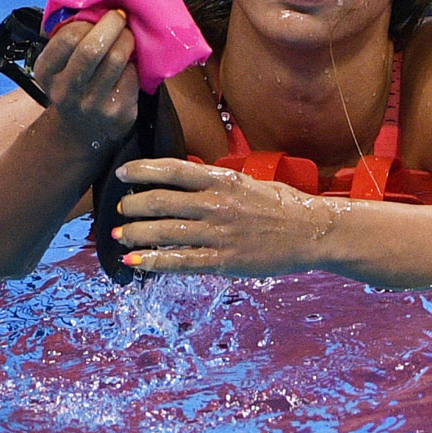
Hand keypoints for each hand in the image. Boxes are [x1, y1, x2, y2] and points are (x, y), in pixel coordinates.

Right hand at [32, 10, 137, 147]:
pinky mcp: (117, 113)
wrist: (82, 129)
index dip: (88, 20)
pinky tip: (129, 64)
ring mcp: (92, 104)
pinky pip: (132, 75)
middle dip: (111, 25)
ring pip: (117, 59)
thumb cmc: (73, 82)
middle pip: (92, 48)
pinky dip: (134, 64)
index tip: (97, 15)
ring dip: (127, 40)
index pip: (67, 37)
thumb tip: (95, 5)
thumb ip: (67, 37)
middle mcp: (66, 91)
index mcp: (46, 72)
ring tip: (127, 35)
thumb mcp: (58, 64)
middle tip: (120, 17)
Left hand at [112, 158, 337, 276]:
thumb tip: (184, 182)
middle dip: (132, 205)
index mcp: (222, 180)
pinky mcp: (223, 260)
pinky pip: (179, 261)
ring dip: (135, 233)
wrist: (313, 232)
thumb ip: (215, 182)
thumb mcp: (247, 183)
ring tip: (119, 235)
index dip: (141, 170)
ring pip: (163, 232)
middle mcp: (216, 204)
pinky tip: (134, 263)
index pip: (172, 170)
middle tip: (119, 209)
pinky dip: (152, 262)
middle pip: (160, 201)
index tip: (122, 173)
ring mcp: (218, 234)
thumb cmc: (283, 205)